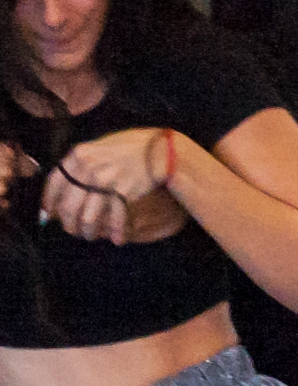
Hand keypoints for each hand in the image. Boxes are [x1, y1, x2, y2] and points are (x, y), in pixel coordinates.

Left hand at [39, 128, 175, 242]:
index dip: (48, 203)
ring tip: (90, 237)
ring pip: (88, 217)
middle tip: (72, 231)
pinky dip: (116, 231)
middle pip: (68, 205)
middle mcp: (88, 168)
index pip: (54, 184)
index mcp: (78, 155)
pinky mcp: (124, 192)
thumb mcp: (99, 148)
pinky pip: (115, 218)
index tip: (48, 216)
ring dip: (88, 231)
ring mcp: (106, 180)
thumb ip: (82, 164)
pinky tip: (118, 238)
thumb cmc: (131, 148)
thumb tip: (67, 188)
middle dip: (69, 224)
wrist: (162, 149)